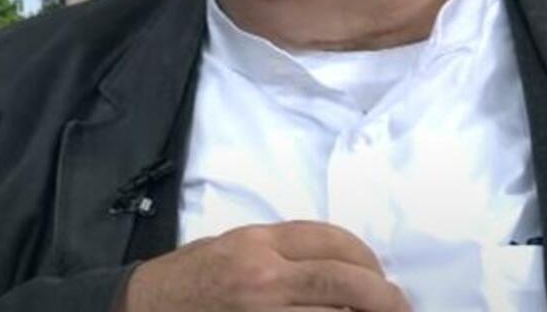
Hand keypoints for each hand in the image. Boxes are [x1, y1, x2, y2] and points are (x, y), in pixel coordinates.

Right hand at [116, 220, 410, 311]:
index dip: (367, 257)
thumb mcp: (236, 245)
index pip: (331, 241)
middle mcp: (264, 278)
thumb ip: (284, 251)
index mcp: (259, 243)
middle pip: (345, 281)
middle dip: (384, 296)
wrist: (146, 309)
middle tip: (401, 306)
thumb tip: (342, 265)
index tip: (379, 273)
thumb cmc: (191, 276)